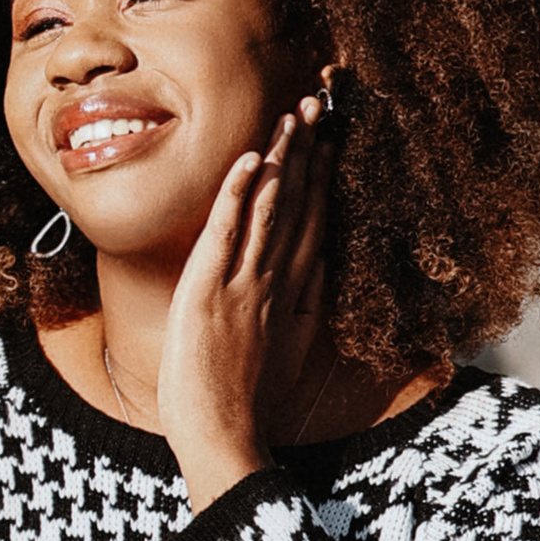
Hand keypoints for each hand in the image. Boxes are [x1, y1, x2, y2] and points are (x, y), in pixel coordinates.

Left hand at [154, 93, 332, 510]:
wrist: (224, 438)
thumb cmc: (248, 403)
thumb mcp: (289, 349)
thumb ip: (304, 306)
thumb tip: (317, 269)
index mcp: (291, 294)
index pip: (312, 221)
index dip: (322, 177)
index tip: (331, 137)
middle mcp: (273, 282)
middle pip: (297, 205)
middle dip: (309, 152)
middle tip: (317, 102)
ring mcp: (243, 285)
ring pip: (268, 210)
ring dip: (281, 160)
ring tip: (293, 115)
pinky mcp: (208, 293)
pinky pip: (225, 235)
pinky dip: (237, 196)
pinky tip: (250, 161)